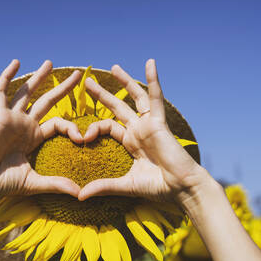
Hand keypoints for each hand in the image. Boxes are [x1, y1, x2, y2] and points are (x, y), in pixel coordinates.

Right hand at [0, 60, 82, 199]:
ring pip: (27, 92)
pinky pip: (1, 93)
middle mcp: (24, 125)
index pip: (58, 123)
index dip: (72, 127)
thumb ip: (56, 184)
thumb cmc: (1, 183)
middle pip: (47, 102)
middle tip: (77, 75)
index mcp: (33, 138)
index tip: (82, 138)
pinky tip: (16, 63)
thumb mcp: (33, 182)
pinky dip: (7, 77)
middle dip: (62, 88)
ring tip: (50, 63)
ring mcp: (11, 119)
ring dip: (38, 77)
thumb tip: (80, 194)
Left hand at [78, 59, 206, 203]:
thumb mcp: (124, 186)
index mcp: (130, 143)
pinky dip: (153, 80)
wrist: (181, 189)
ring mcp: (149, 125)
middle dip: (102, 95)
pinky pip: (155, 97)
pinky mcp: (159, 122)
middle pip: (117, 107)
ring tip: (113, 67)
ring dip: (125, 82)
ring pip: (135, 97)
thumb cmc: (158, 188)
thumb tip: (79, 196)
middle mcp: (138, 130)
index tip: (82, 137)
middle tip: (87, 82)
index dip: (94, 127)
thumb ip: (103, 187)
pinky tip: (150, 64)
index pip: (108, 126)